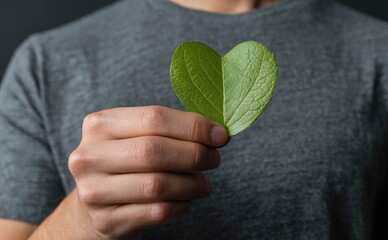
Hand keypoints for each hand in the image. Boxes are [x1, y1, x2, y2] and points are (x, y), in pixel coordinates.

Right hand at [33, 106, 227, 239]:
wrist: (93, 207)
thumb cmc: (126, 163)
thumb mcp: (138, 137)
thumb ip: (172, 129)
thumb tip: (218, 133)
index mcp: (100, 125)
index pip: (154, 118)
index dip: (193, 126)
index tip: (221, 135)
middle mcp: (89, 156)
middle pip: (154, 151)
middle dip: (195, 155)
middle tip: (214, 160)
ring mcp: (94, 191)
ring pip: (157, 185)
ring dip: (192, 184)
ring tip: (204, 184)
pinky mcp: (107, 221)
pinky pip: (158, 212)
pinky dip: (181, 205)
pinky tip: (186, 199)